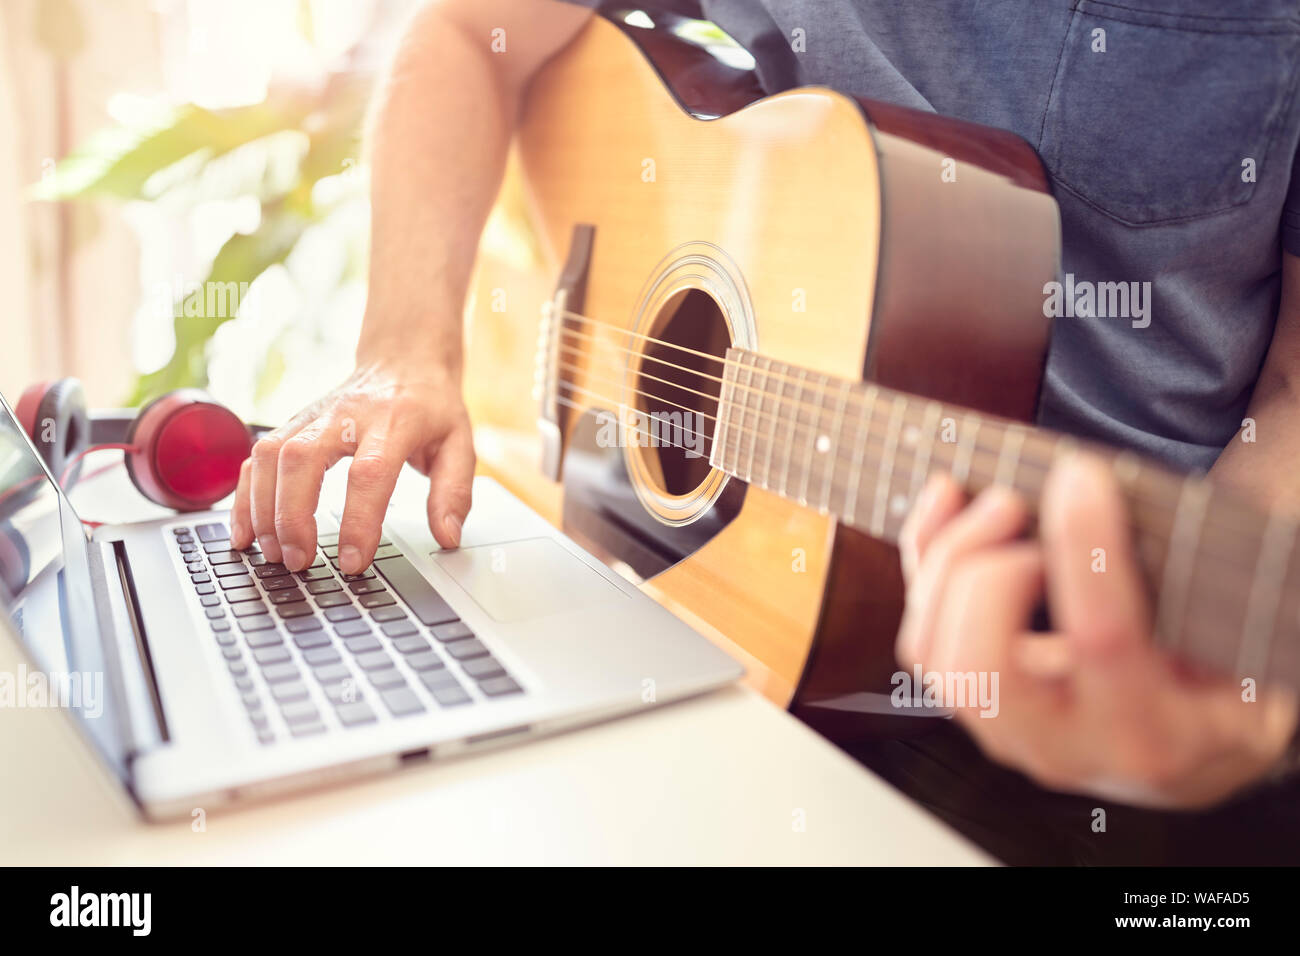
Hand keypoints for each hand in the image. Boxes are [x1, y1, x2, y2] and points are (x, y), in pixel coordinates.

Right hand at [229, 358, 473, 573]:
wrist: (403, 358)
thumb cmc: (430, 406)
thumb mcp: (459, 444)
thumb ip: (454, 492)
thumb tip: (447, 538)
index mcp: (394, 421)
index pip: (369, 472)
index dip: (359, 520)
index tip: (354, 561)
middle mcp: (346, 414)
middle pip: (303, 460)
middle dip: (293, 516)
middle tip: (300, 561)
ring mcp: (313, 415)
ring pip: (270, 455)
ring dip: (264, 509)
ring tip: (274, 553)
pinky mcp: (292, 422)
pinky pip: (256, 456)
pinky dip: (245, 495)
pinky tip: (246, 532)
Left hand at [897, 454, 1297, 808]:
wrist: (1195, 745)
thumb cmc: (1224, 678)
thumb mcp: (1237, 640)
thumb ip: (1190, 584)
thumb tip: (1112, 498)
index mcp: (1152, 733)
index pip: (1101, 639)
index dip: (1085, 547)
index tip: (1082, 475)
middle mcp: (1066, 748)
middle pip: (982, 666)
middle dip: (990, 570)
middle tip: (1022, 505)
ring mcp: (1008, 733)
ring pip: (934, 653)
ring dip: (949, 559)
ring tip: (1001, 499)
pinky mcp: (973, 704)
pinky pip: (920, 635)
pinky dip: (925, 558)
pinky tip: (948, 496)